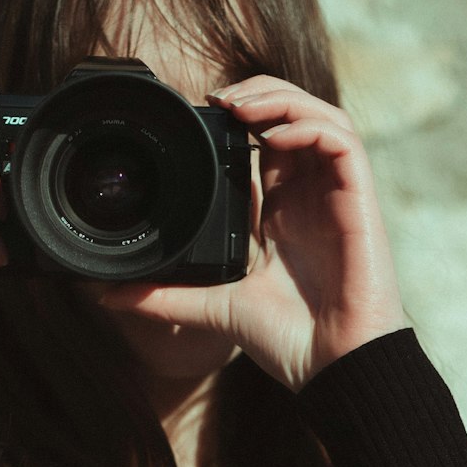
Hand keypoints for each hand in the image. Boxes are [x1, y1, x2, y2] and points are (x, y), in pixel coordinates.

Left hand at [97, 75, 407, 390]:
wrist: (336, 372)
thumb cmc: (292, 342)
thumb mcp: (215, 309)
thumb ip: (165, 297)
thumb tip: (106, 295)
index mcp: (284, 211)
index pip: (271, 141)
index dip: (244, 115)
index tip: (203, 110)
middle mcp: (312, 196)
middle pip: (298, 116)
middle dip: (261, 93)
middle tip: (219, 98)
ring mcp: (338, 196)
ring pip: (323, 117)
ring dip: (284, 100)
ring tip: (242, 106)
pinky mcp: (360, 203)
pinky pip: (343, 143)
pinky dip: (309, 127)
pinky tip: (275, 137)